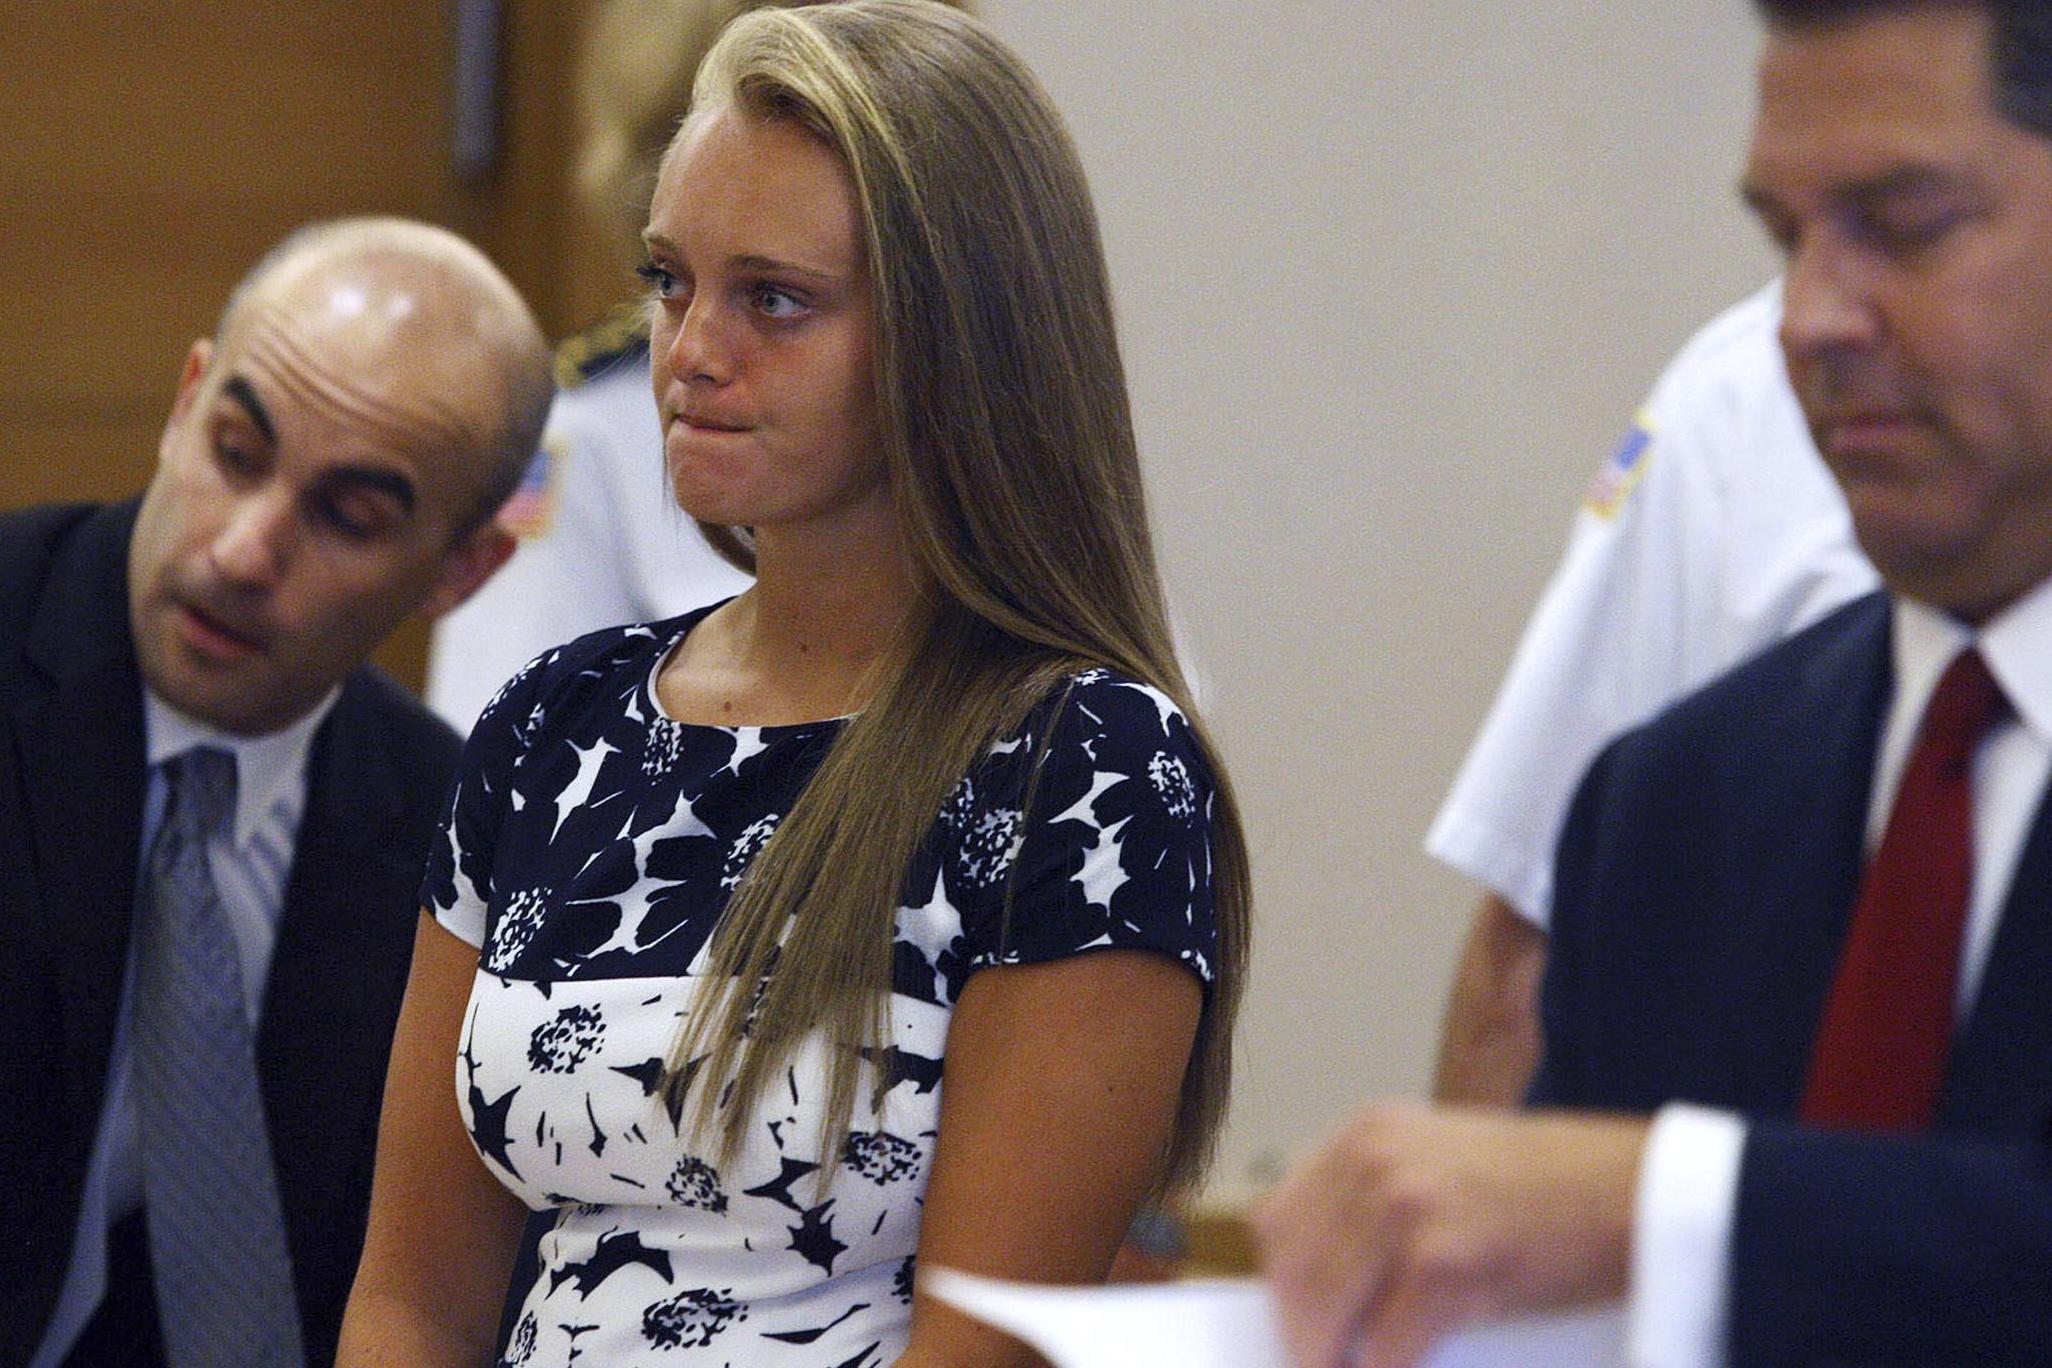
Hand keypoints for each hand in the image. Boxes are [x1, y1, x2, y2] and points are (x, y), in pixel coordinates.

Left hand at [1251, 1102, 1648, 1367]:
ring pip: (1326, 1310)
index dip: (1283, 1279)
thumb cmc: (1549, 1183)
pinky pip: (1387, 1344)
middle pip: (1293, 1268)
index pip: (1279, 1218)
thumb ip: (1375, 1195)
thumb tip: (1323, 1273)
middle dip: (1299, 1329)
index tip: (1294, 1317)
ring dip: (1331, 1357)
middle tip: (1316, 1361)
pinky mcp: (1446, 1263)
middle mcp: (1377, 1161)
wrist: (1632, 1188)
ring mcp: (1408, 1209)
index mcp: (1368, 1133)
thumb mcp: (1440, 1157)